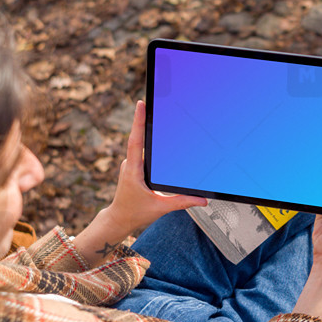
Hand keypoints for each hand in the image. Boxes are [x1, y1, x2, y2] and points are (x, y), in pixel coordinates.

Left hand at [101, 100, 207, 235]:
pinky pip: (142, 153)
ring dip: (149, 133)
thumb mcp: (160, 209)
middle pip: (139, 138)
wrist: (118, 220)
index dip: (138, 122)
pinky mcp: (133, 167)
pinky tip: (157, 138)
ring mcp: (130, 165)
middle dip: (146, 119)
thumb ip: (182, 202)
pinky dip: (150, 146)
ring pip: (141, 146)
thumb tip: (202, 200)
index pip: (135, 141)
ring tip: (157, 113)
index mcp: (133, 170)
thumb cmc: (134, 213)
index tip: (140, 104)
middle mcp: (130, 164)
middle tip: (153, 100)